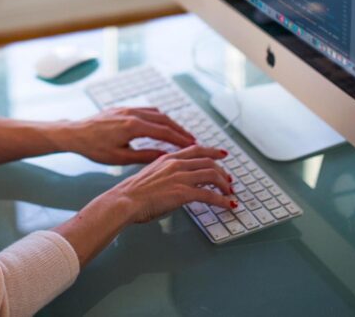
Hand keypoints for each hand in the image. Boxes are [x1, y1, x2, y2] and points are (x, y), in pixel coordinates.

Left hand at [60, 107, 197, 164]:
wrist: (74, 134)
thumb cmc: (94, 148)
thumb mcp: (120, 157)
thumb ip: (145, 156)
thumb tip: (166, 156)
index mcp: (132, 126)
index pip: (164, 131)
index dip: (181, 139)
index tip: (193, 146)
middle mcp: (132, 113)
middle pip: (164, 119)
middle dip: (180, 130)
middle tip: (193, 140)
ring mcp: (127, 108)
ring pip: (156, 113)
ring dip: (170, 122)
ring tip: (181, 134)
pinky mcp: (122, 108)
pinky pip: (146, 110)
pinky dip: (158, 117)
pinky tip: (162, 124)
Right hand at [107, 144, 234, 223]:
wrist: (125, 200)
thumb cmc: (132, 193)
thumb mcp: (150, 175)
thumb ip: (165, 175)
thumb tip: (175, 184)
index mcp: (168, 159)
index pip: (196, 149)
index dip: (212, 151)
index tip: (222, 154)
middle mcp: (176, 164)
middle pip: (208, 161)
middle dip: (222, 172)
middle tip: (229, 181)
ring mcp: (180, 177)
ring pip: (212, 175)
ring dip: (225, 185)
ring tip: (229, 193)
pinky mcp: (183, 192)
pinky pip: (210, 195)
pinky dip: (222, 200)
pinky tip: (227, 205)